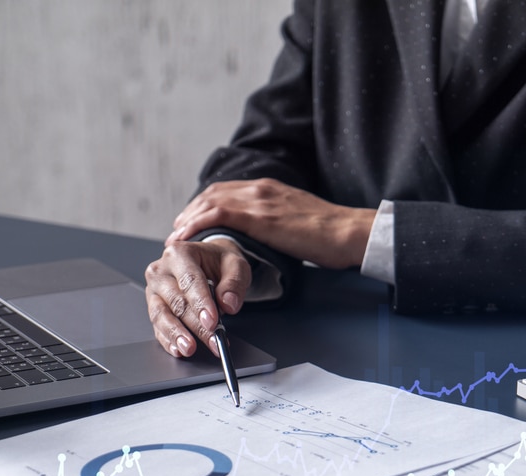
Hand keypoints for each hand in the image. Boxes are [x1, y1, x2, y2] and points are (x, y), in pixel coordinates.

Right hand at [145, 238, 249, 357]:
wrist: (208, 263)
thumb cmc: (219, 262)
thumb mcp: (236, 265)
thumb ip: (234, 283)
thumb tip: (228, 303)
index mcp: (179, 254)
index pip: (189, 281)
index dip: (201, 303)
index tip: (212, 321)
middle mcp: (161, 271)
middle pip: (177, 302)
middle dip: (195, 325)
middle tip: (213, 340)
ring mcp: (154, 290)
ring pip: (161, 315)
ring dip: (176, 335)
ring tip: (189, 349)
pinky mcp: (154, 307)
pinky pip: (157, 326)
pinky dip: (168, 340)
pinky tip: (178, 349)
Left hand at [166, 178, 374, 269]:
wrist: (348, 232)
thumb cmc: (332, 234)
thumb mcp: (300, 221)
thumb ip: (280, 222)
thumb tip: (270, 237)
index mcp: (271, 188)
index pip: (227, 191)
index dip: (204, 205)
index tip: (192, 220)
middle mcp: (261, 189)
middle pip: (212, 194)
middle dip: (191, 211)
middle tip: (178, 230)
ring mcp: (259, 200)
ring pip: (210, 202)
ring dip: (188, 219)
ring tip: (176, 237)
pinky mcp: (260, 217)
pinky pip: (218, 215)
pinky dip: (197, 224)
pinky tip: (187, 237)